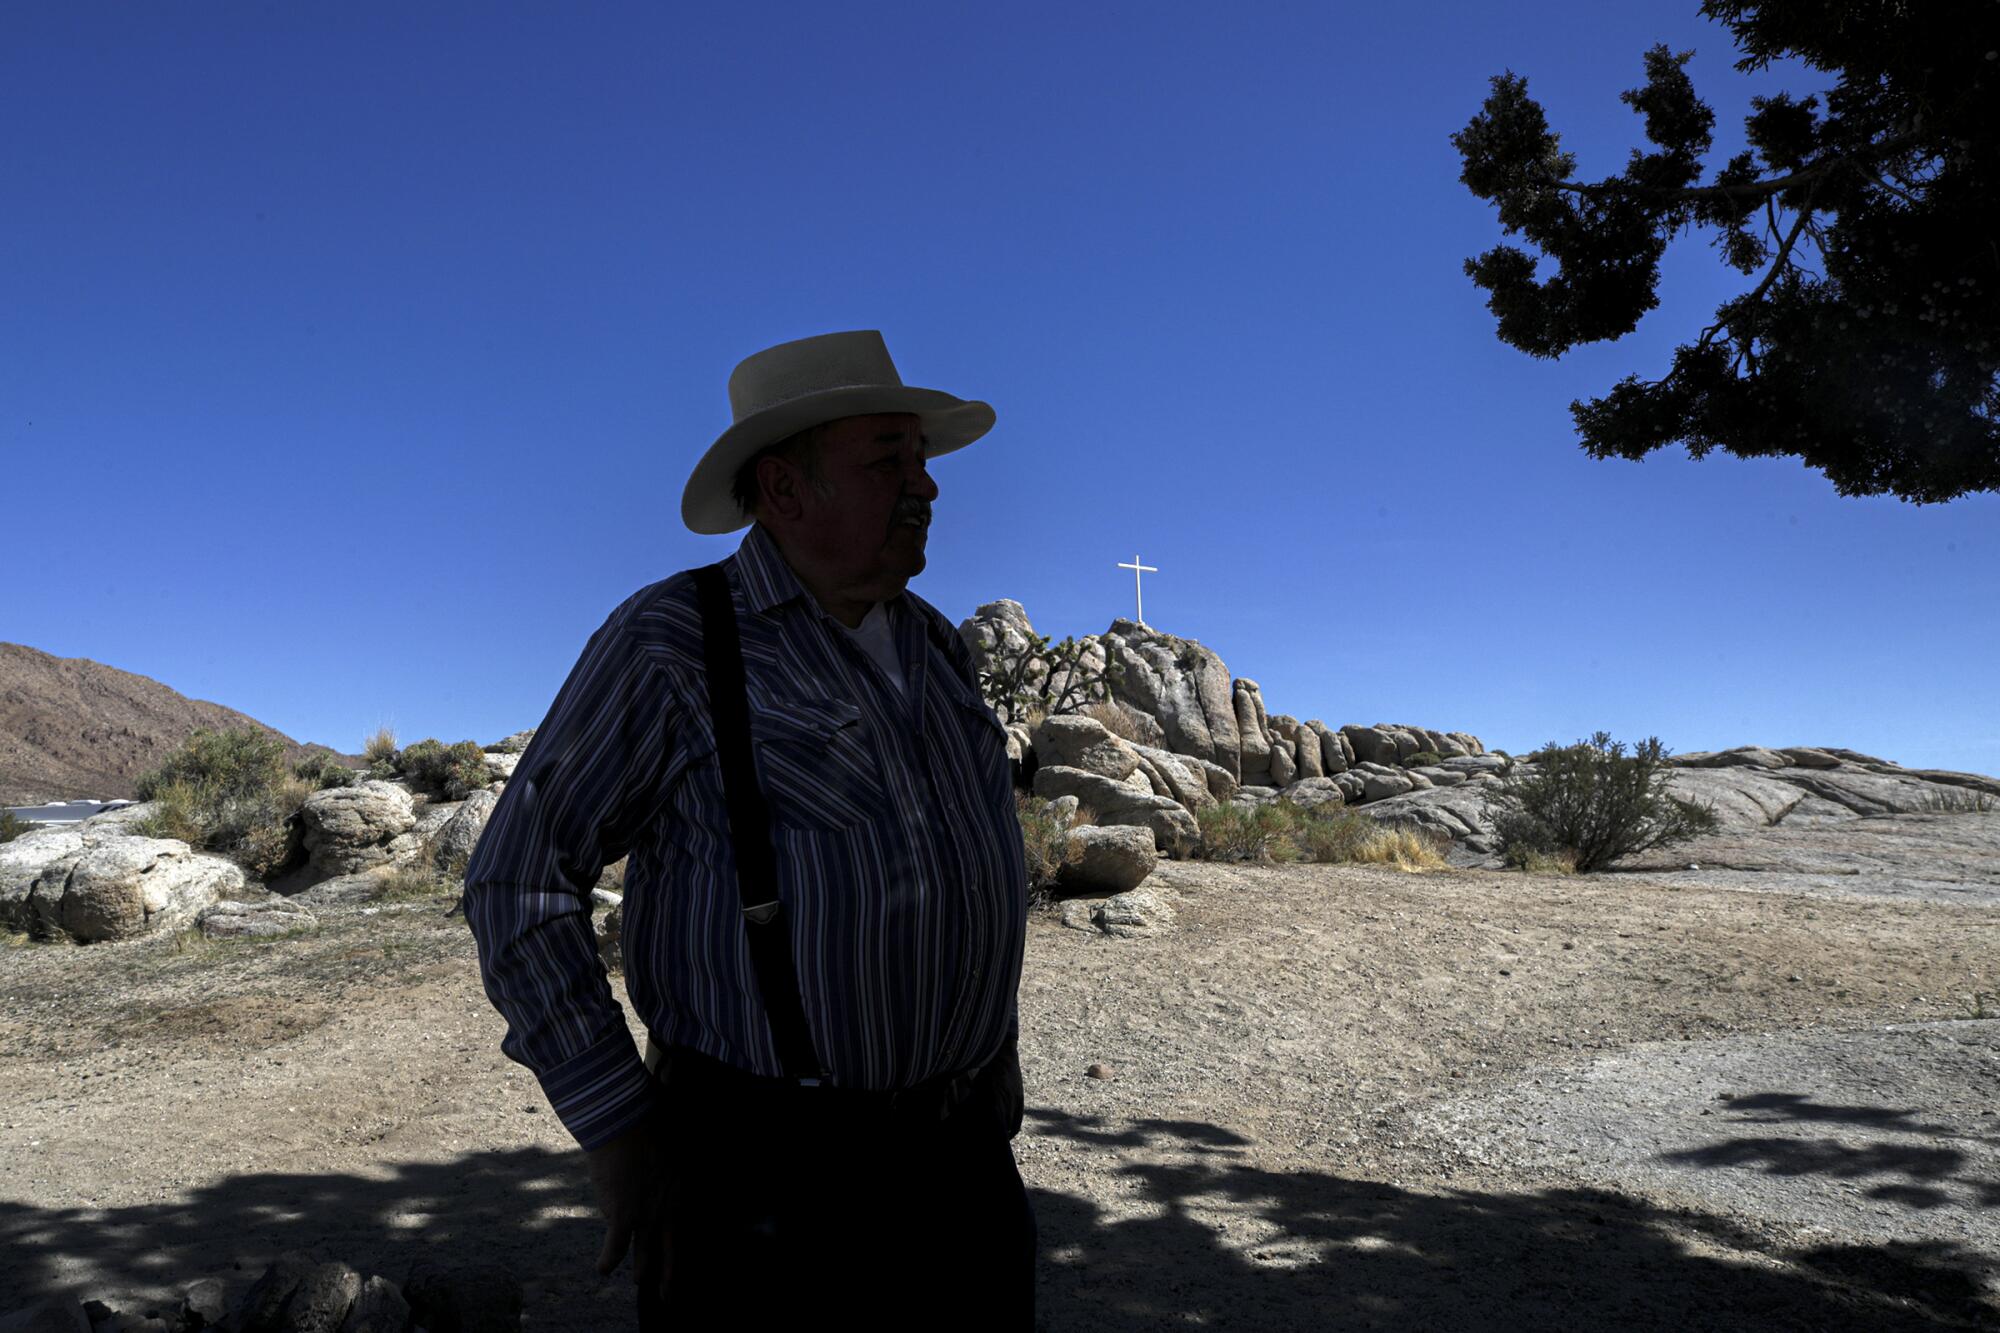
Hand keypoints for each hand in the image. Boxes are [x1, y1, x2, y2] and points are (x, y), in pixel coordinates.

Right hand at [586, 1115, 674, 1302]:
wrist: (626, 1122)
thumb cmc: (649, 1124)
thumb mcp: (674, 1147)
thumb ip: (672, 1165)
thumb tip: (669, 1171)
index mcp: (684, 1192)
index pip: (687, 1227)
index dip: (682, 1243)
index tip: (681, 1254)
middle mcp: (670, 1210)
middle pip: (673, 1250)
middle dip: (670, 1275)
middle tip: (670, 1291)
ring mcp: (648, 1216)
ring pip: (646, 1254)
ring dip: (642, 1270)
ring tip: (639, 1280)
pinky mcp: (623, 1217)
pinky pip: (616, 1249)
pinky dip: (608, 1261)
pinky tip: (602, 1270)